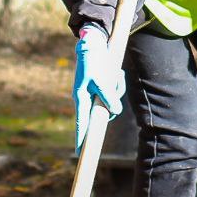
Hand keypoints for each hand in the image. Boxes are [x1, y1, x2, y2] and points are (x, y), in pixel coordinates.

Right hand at [73, 25, 125, 149]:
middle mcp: (87, 98)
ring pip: (113, 98)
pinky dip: (117, 81)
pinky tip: (115, 71)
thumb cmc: (93, 63)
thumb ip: (108, 97)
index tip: (79, 152)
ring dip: (117, 86)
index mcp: (81, 98)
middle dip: (113, 95)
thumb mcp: (101, 81)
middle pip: (106, 109)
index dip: (81, 137)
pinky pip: (115, 89)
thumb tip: (115, 112)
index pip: (82, 122)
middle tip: (111, 77)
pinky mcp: (102, 86)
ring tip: (113, 72)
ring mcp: (95, 92)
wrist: (94, 44)